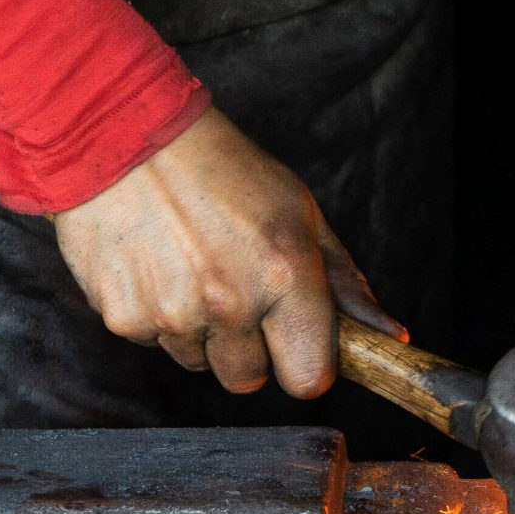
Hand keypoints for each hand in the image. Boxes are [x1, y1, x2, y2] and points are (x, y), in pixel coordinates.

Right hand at [52, 106, 407, 397]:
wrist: (121, 133)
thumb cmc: (225, 172)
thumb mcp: (302, 217)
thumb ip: (346, 287)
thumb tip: (393, 338)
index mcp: (285, 276)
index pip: (308, 380)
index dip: (303, 366)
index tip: (296, 346)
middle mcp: (229, 302)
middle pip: (248, 381)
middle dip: (248, 351)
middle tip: (237, 297)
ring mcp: (173, 314)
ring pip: (199, 363)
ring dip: (200, 332)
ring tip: (191, 270)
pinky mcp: (123, 318)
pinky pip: (154, 344)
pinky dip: (156, 316)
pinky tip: (157, 267)